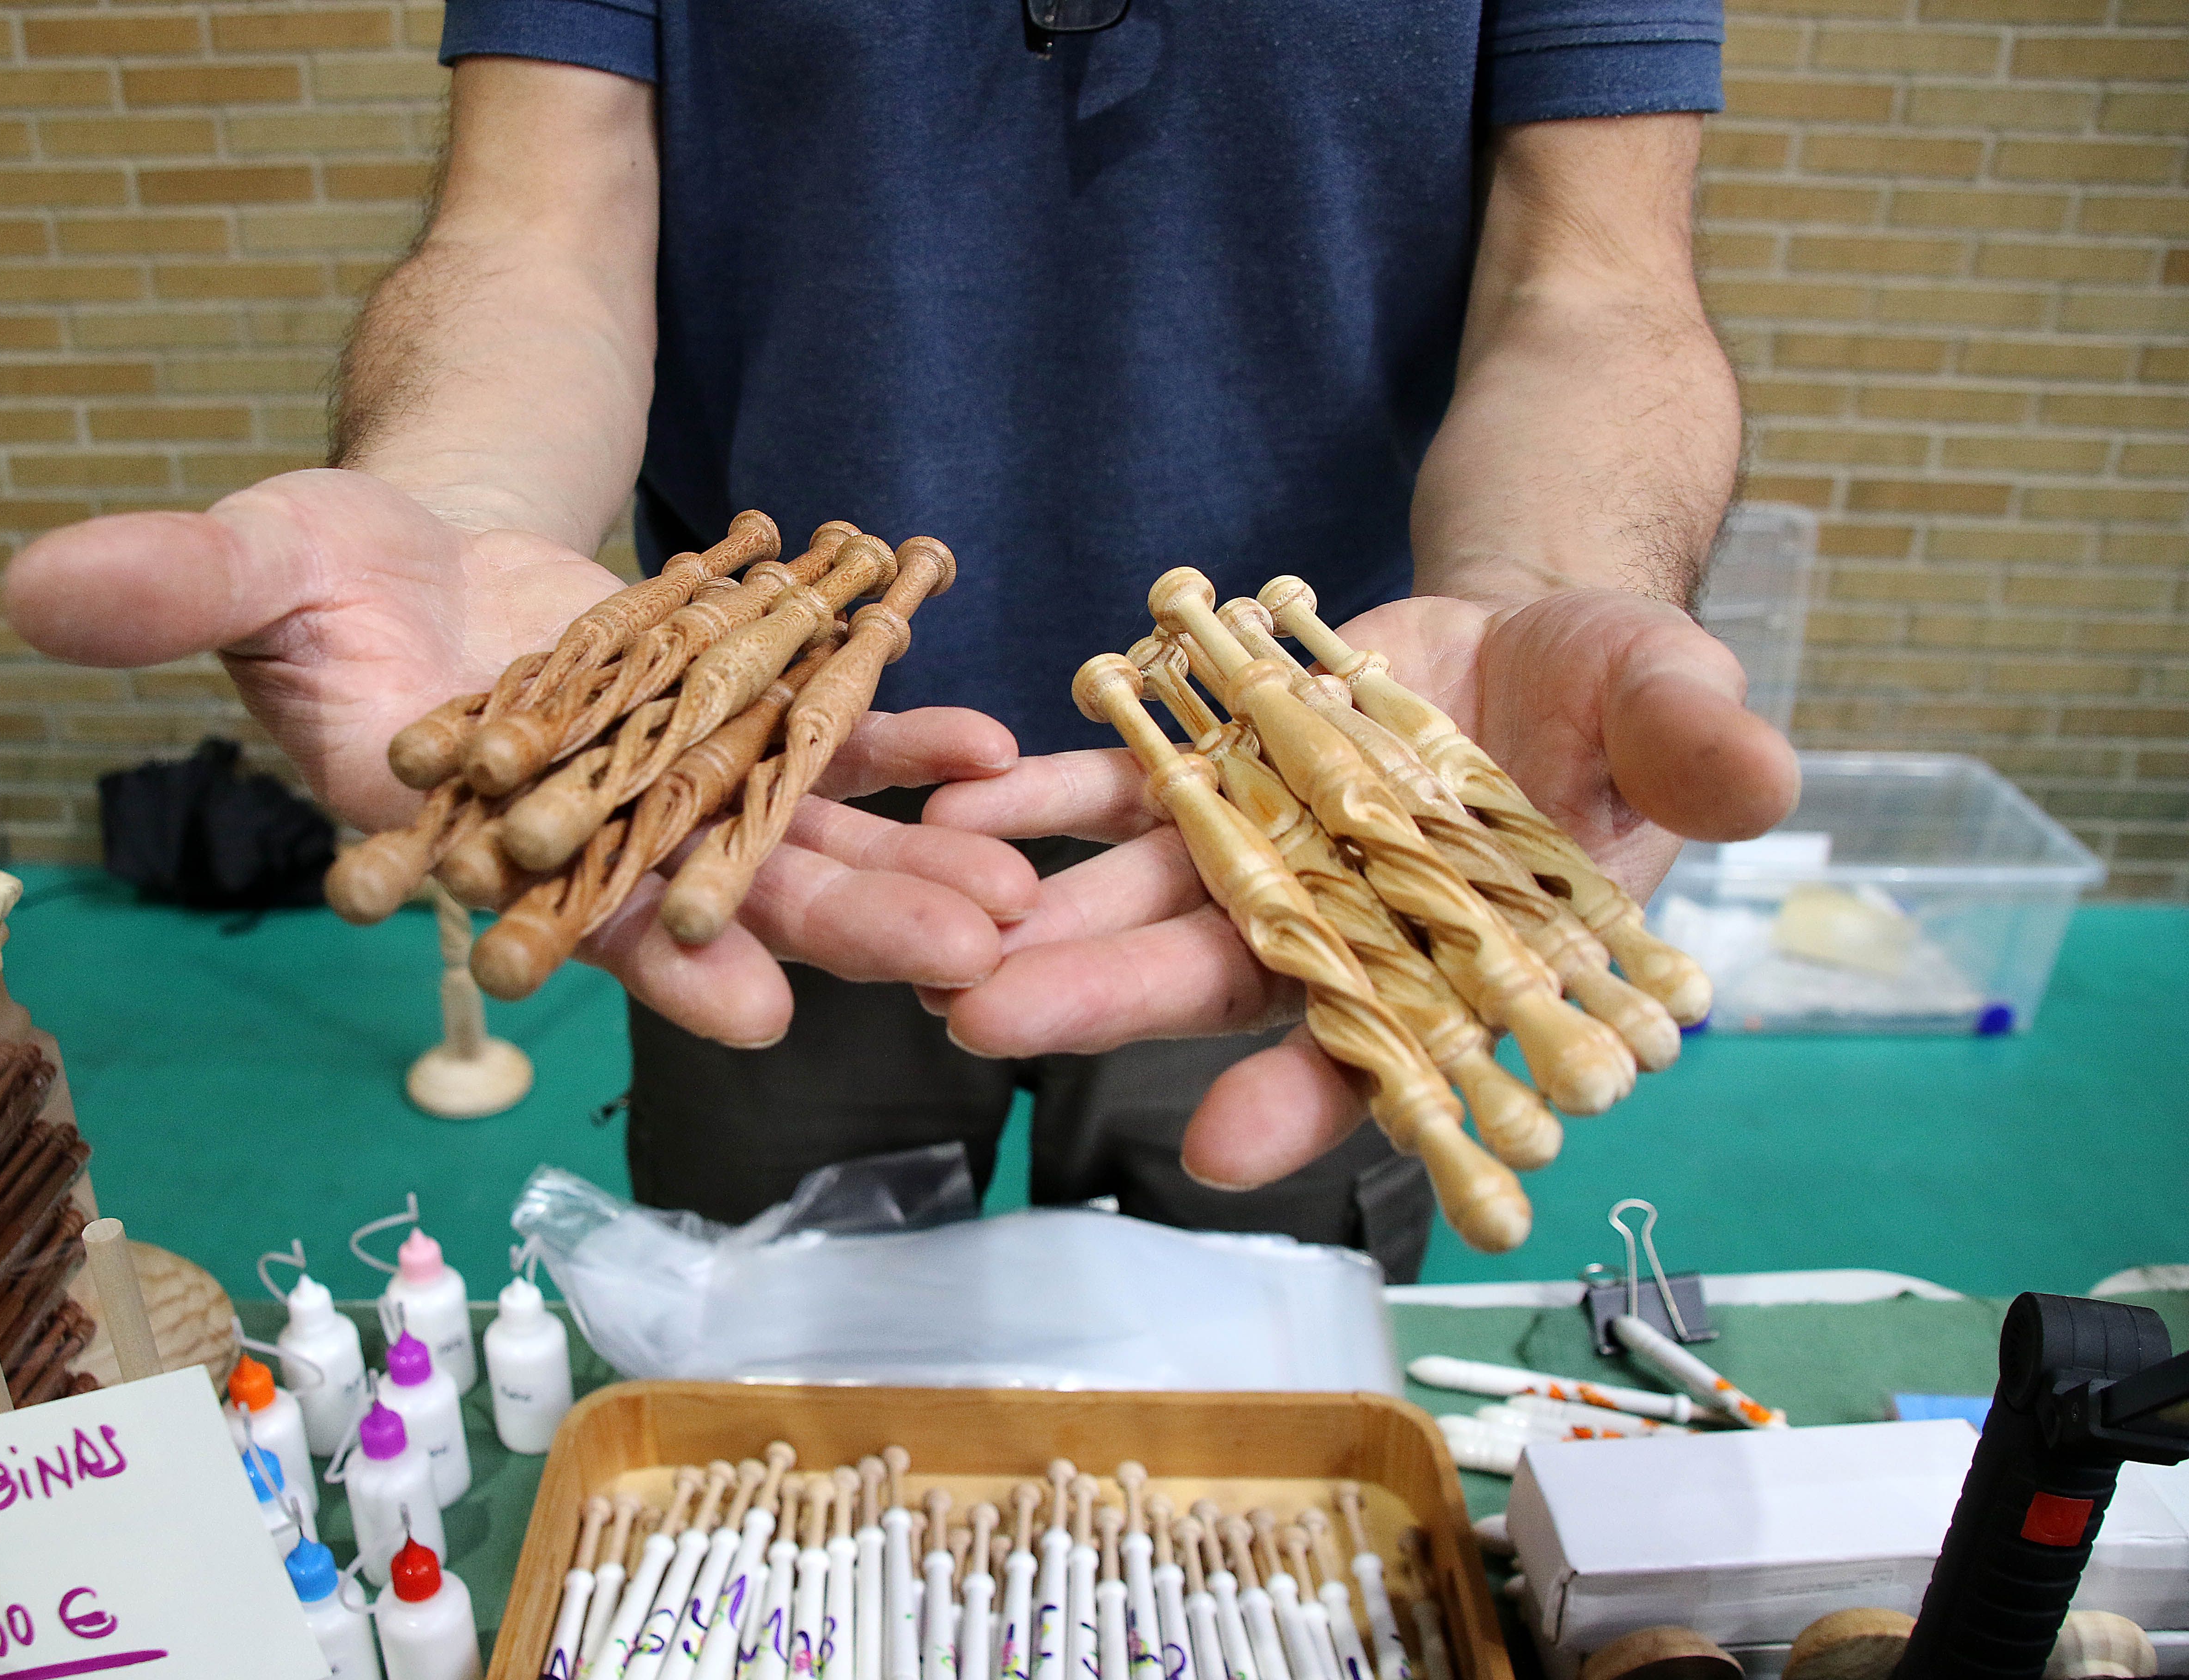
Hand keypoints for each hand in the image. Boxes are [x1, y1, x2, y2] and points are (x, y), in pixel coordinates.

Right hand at [5, 469, 1038, 1046]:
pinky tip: (982, 751)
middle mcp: (585, 831)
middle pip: (718, 894)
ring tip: (1015, 896)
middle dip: (837, 931)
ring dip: (904, 864)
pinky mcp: (722, 705)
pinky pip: (823, 732)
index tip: (753, 1016)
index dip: (653, 965)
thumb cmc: (317, 571)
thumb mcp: (248, 560)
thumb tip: (33, 585)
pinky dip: (898, 739)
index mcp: (474, 837)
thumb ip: (171, 588)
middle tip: (966, 969)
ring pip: (794, 833)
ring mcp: (666, 774)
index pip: (565, 916)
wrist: (412, 541)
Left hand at [919, 585, 1798, 1188]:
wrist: (1528, 629)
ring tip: (931, 941)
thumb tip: (1762, 783)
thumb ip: (1694, 747)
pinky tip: (961, 808)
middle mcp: (1344, 927)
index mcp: (1460, 959)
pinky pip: (1118, 788)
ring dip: (1042, 920)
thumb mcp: (1669, 699)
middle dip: (1105, 1004)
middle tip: (986, 1025)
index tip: (1213, 1149)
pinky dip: (1043, 796)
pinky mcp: (1217, 768)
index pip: (1384, 1050)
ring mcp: (1267, 849)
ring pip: (1144, 896)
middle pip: (1223, 980)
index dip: (1308, 1099)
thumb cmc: (1620, 691)